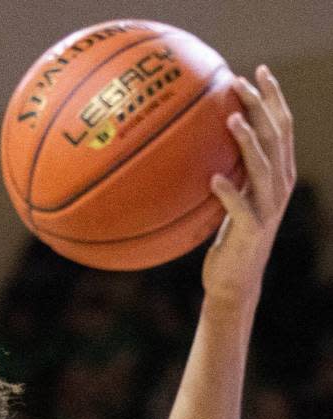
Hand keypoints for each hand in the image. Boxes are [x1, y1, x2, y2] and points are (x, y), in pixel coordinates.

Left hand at [203, 66, 294, 307]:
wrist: (235, 281)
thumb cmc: (228, 239)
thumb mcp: (231, 200)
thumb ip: (230, 172)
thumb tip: (203, 144)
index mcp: (278, 173)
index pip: (281, 125)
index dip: (273, 97)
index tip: (258, 70)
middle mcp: (279, 185)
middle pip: (276, 136)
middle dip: (260, 106)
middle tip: (239, 83)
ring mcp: (268, 208)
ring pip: (263, 166)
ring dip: (248, 141)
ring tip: (231, 120)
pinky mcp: (252, 230)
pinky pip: (241, 207)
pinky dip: (228, 191)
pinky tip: (214, 178)